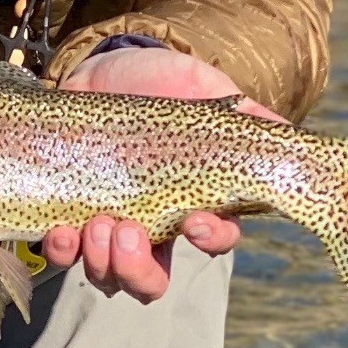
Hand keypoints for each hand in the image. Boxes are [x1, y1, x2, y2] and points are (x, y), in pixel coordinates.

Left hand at [41, 46, 284, 304]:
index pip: (215, 241)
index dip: (210, 240)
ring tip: (96, 225)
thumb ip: (248, 114)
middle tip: (126, 231)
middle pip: (151, 282)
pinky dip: (61, 251)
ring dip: (101, 262)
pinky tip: (61, 232)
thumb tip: (287, 134)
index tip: (195, 222)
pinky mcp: (67, 214)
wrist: (104, 65)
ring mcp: (108, 225)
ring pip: (108, 277)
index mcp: (195, 204)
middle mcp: (152, 226)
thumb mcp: (208, 89)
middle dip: (137, 269)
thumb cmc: (165, 83)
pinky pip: (63, 255)